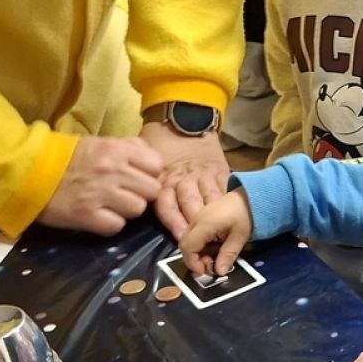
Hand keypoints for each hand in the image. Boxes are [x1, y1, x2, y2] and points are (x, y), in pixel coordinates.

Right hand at [37, 136, 163, 235]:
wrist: (29, 172)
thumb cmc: (67, 157)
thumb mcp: (100, 142)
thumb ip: (129, 147)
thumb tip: (152, 157)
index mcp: (117, 149)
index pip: (157, 166)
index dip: (151, 174)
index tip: (139, 177)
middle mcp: (113, 170)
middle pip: (152, 190)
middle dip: (142, 194)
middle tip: (126, 194)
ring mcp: (101, 194)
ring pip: (137, 209)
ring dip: (127, 210)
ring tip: (111, 205)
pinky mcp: (87, 216)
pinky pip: (116, 226)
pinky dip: (110, 224)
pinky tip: (99, 216)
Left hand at [138, 122, 229, 238]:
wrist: (187, 119)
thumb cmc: (161, 143)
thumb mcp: (143, 161)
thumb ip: (140, 183)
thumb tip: (130, 206)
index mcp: (163, 179)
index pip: (167, 205)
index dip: (175, 223)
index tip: (182, 238)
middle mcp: (183, 178)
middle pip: (190, 204)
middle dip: (196, 224)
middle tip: (202, 243)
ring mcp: (203, 175)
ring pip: (210, 198)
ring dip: (215, 218)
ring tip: (219, 235)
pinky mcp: (220, 171)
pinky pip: (224, 190)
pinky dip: (228, 205)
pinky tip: (232, 219)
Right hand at [178, 190, 253, 274]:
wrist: (251, 196)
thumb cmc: (247, 214)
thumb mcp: (240, 237)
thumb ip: (228, 255)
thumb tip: (219, 272)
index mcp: (204, 224)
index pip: (187, 247)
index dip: (193, 262)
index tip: (205, 271)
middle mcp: (197, 220)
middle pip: (185, 244)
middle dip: (195, 258)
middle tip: (212, 265)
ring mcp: (198, 217)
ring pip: (189, 239)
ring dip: (199, 252)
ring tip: (216, 255)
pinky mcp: (202, 217)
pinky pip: (195, 234)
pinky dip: (201, 244)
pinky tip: (216, 246)